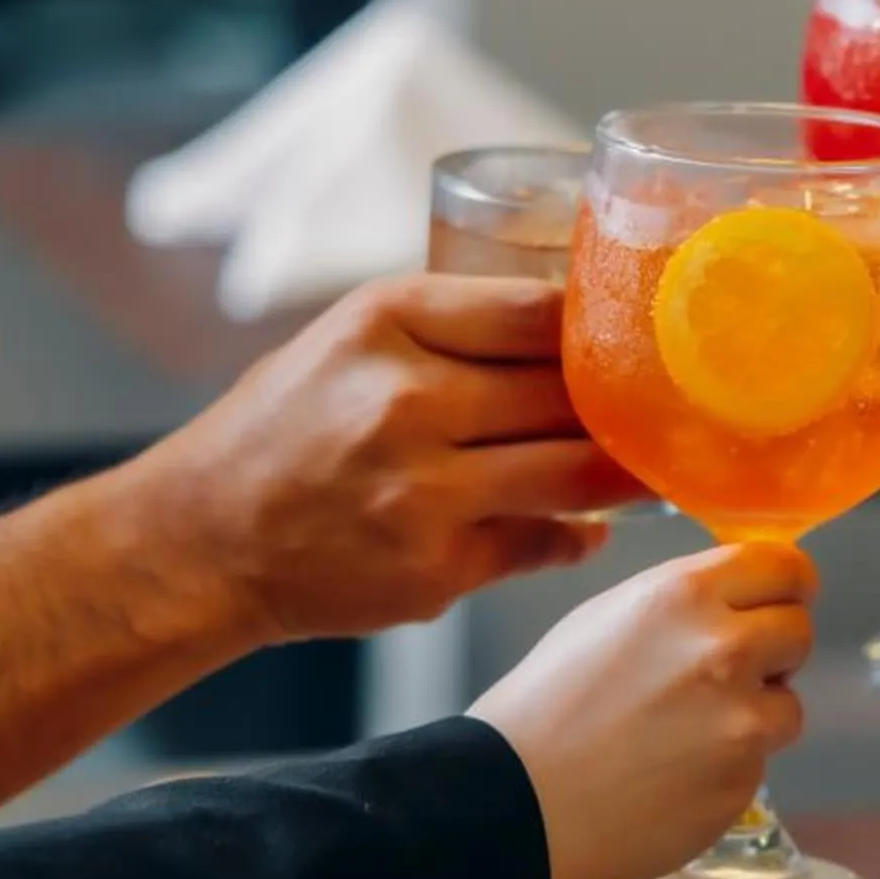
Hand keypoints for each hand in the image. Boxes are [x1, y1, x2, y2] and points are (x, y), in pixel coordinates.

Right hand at [122, 276, 648, 644]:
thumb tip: (576, 324)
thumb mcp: (350, 341)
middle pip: (570, 391)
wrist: (201, 540)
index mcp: (387, 322)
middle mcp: (406, 401)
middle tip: (678, 403)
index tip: (645, 335)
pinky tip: (590, 525)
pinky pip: (545, 543)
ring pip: (576, 472)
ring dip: (630, 471)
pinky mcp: (435, 568)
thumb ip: (452, 329)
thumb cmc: (282, 429)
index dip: (607, 324)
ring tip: (661, 461)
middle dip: (630, 402)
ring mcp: (423, 492)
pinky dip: (577, 535)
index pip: (541, 309)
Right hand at [472, 545, 817, 878]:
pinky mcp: (742, 783)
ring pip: (789, 705)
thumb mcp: (607, 616)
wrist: (515, 801)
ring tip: (689, 732)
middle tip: (729, 671)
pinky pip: (759, 763)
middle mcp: (724, 650)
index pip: (786, 566)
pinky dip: (730, 767)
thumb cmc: (545, 705)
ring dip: (756, 714)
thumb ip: (684, 602)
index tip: (782, 598)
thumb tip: (738, 601)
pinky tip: (675, 775)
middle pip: (799, 630)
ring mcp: (740, 722)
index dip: (788, 583)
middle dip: (773, 649)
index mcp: (685, 596)